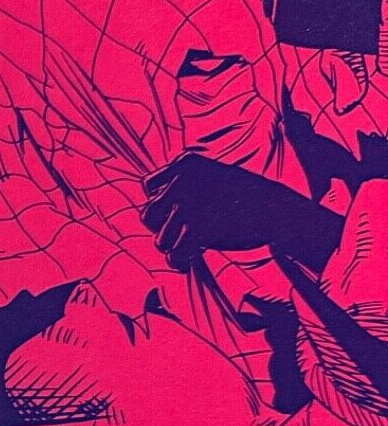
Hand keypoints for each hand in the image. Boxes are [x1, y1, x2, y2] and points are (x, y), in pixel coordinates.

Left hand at [143, 154, 341, 273]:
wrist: (277, 209)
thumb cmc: (245, 196)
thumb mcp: (213, 176)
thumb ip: (183, 187)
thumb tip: (148, 214)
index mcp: (185, 164)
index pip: (148, 186)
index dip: (159, 202)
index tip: (174, 211)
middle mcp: (181, 183)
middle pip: (148, 215)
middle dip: (162, 227)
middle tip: (181, 232)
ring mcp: (188, 206)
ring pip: (160, 239)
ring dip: (173, 247)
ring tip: (189, 247)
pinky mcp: (197, 230)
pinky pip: (173, 255)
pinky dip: (179, 262)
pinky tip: (189, 261)